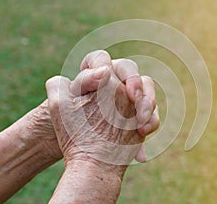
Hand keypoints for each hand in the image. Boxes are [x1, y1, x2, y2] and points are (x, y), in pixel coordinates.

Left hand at [46, 51, 158, 174]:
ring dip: (147, 101)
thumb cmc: (69, 129)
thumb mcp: (63, 105)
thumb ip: (82, 83)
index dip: (102, 64)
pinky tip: (142, 131)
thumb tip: (105, 71)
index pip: (100, 58)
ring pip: (147, 86)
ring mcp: (129, 100)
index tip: (105, 77)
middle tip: (132, 97)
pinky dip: (151, 120)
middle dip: (133, 80)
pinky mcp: (140, 116)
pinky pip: (153, 112)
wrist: (84, 157)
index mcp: (93, 77)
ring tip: (140, 120)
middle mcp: (113, 84)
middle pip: (129, 70)